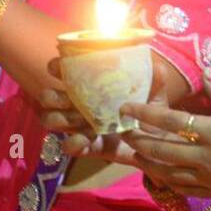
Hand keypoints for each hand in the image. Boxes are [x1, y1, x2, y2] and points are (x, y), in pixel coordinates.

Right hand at [37, 55, 181, 162]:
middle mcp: (81, 103)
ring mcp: (82, 126)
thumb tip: (155, 64)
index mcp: (93, 85)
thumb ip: (155, 80)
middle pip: (50, 97)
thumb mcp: (156, 94)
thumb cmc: (152, 112)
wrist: (161, 145)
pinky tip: (81, 140)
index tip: (57, 68)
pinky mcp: (89, 146)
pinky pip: (70, 146)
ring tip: (81, 121)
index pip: (66, 71)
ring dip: (61, 119)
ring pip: (53, 120)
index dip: (57, 67)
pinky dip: (72, 143)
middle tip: (68, 99)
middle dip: (52, 97)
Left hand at [112, 69, 210, 210]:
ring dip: (145, 162)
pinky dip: (165, 181)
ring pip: (166, 171)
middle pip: (160, 149)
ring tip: (131, 153)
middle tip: (120, 131)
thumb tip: (205, 73)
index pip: (170, 122)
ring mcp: (208, 178)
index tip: (125, 108)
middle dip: (137, 140)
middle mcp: (204, 157)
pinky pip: (182, 188)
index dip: (144, 114)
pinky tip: (159, 175)